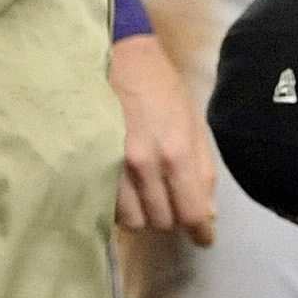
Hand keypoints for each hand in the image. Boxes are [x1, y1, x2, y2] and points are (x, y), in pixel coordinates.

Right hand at [110, 30, 217, 240]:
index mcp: (176, 153)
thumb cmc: (162, 89)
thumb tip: (208, 213)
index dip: (201, 232)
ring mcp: (112, 167)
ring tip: (147, 195)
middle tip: (172, 200)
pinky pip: (108, 208)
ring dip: (144, 214)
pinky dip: (120, 207)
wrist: (118, 59)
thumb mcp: (195, 123)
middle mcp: (144, 165)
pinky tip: (126, 190)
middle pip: (163, 222)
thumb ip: (203, 170)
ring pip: (133, 221)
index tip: (203, 239)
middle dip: (172, 216)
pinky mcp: (89, 166)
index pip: (192, 213)